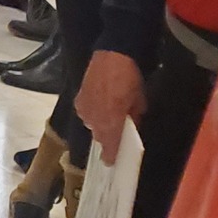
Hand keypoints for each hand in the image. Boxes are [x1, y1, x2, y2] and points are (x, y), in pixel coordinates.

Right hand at [76, 49, 147, 165]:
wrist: (112, 55)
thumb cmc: (130, 79)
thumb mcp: (139, 101)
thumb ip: (134, 117)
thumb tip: (130, 125)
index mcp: (110, 122)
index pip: (109, 146)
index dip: (111, 156)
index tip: (111, 163)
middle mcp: (94, 119)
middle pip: (100, 136)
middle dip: (108, 138)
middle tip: (117, 136)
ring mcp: (84, 108)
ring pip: (92, 124)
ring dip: (100, 124)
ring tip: (109, 117)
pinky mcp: (78, 98)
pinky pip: (86, 112)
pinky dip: (93, 113)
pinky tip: (100, 106)